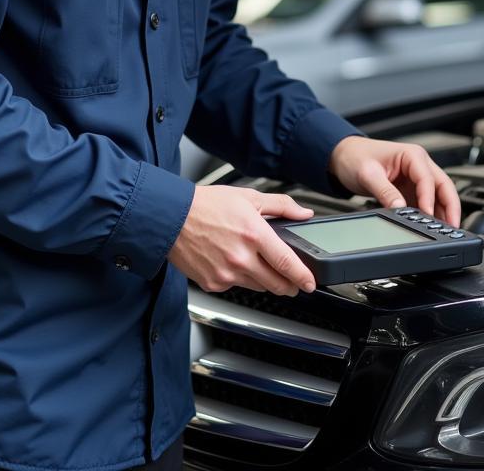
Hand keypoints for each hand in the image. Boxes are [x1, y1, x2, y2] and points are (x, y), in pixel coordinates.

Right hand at [169, 185, 316, 295]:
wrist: (172, 217)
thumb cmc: (206, 205)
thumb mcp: (248, 197)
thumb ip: (281, 205)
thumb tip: (303, 213)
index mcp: (253, 234)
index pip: (287, 263)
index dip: (303, 276)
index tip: (311, 282)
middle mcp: (241, 258)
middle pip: (276, 283)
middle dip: (289, 285)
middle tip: (293, 282)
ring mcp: (226, 274)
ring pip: (258, 286)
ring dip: (265, 281)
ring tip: (260, 265)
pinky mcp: (213, 284)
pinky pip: (235, 286)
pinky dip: (239, 278)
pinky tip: (232, 262)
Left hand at [329, 136, 461, 226]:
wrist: (344, 156)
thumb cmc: (355, 156)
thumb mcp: (368, 175)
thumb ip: (385, 192)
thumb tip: (400, 209)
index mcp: (412, 155)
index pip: (428, 179)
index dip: (430, 199)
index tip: (428, 217)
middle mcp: (418, 164)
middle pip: (443, 186)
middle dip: (450, 207)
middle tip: (453, 227)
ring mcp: (416, 177)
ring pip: (438, 195)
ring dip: (443, 212)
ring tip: (447, 231)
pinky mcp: (410, 188)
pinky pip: (426, 201)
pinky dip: (431, 213)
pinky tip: (432, 226)